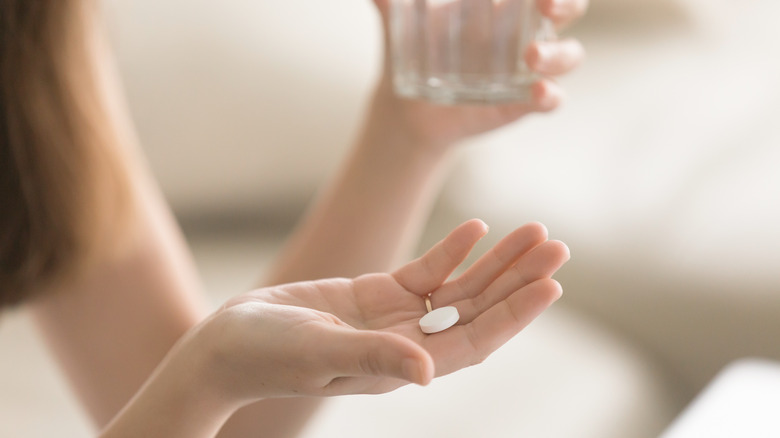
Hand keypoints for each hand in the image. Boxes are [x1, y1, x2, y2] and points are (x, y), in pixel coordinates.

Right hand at [197, 219, 568, 402]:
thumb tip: (426, 374)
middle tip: (556, 246)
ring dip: (495, 262)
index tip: (550, 284)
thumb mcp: (319, 353)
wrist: (228, 345)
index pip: (475, 341)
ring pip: (459, 288)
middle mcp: (409, 343)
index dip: (515, 314)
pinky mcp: (375, 295)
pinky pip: (425, 272)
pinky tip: (477, 228)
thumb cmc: (266, 357)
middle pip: (478, 310)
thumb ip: (373, 358)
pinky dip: (452, 251)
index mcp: (404, 366)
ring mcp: (394, 318)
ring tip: (533, 232)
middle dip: (518, 280)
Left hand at [368, 0, 587, 147]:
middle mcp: (527, 30)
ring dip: (558, 54)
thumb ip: (389, 3)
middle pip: (569, 8)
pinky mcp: (522, 103)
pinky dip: (550, 97)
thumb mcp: (400, 23)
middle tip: (548, 4)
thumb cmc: (414, 49)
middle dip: (566, 2)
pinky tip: (539, 93)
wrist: (406, 104)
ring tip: (531, 57)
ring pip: (568, 55)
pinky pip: (551, 100)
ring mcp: (530, 69)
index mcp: (506, 3)